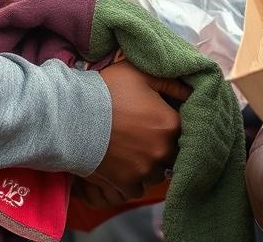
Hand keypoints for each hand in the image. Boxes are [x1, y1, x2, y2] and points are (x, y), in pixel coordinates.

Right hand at [90, 61, 189, 202]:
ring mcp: (144, 170)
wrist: (72, 117)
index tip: (161, 119)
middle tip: (147, 136)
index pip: (187, 129)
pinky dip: (133, 180)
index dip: (174, 124)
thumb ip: (171, 82)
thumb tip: (190, 91)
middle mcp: (162, 150)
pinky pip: (138, 188)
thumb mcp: (141, 74)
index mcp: (171, 124)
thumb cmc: (107, 91)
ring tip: (135, 151)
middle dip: (165, 146)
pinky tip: (124, 165)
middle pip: (174, 154)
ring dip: (151, 165)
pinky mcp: (125, 183)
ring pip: (157, 173)